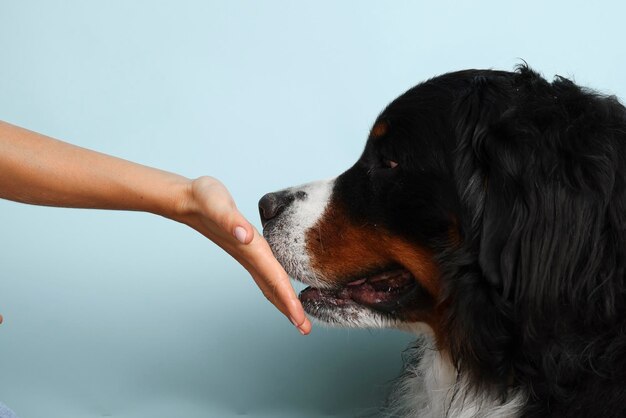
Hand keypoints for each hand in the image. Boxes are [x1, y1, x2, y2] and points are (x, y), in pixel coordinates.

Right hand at [176, 176, 311, 334]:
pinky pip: (265, 272)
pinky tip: (281, 288)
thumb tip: (245, 236)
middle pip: (272, 288)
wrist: (189, 199)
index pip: (274, 279)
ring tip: (297, 317)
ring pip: (268, 283)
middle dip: (288, 310)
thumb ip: (231, 220)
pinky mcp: (246, 247)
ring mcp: (247, 254)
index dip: (288, 301)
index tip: (300, 321)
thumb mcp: (218, 206)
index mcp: (250, 249)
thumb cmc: (205, 199)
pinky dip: (276, 285)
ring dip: (283, 301)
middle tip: (305, 329)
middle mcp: (250, 255)